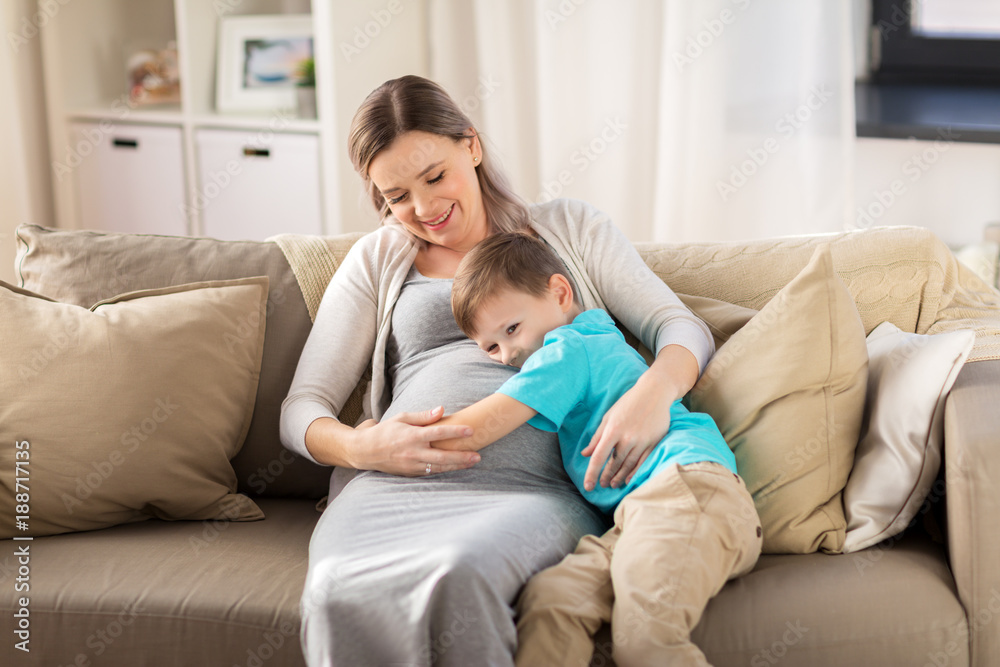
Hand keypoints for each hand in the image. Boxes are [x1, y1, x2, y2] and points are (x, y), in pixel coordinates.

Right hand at [353, 406, 479, 475]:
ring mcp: (412, 465)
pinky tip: (457, 467)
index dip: (456, 432)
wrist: (365, 451)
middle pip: (442, 456)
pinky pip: (431, 472)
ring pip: (439, 467)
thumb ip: (423, 416)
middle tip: (478, 455)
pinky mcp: (410, 473)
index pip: (438, 433)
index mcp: (412, 436)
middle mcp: (413, 452)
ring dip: (457, 466)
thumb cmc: (386, 431)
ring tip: (472, 462)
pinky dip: (444, 470)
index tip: (470, 430)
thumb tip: (442, 409)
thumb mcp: (402, 418)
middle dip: (461, 457)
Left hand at [580, 379, 672, 490]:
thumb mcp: (609, 417)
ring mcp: (642, 441)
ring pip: (628, 465)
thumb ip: (597, 437)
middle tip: (602, 485)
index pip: (599, 456)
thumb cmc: (628, 403)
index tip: (588, 486)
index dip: (592, 473)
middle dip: (606, 476)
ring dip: (619, 477)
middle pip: (615, 463)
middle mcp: (627, 437)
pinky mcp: (654, 442)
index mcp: (613, 430)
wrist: (654, 393)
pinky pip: (643, 462)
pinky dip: (635, 472)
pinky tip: (629, 480)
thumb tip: (585, 454)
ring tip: (613, 484)